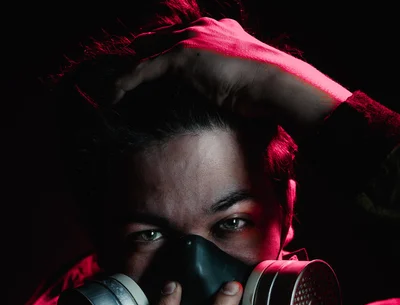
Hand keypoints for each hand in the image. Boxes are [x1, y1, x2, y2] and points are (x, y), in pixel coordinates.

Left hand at [114, 17, 351, 138]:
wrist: (275, 85)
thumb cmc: (269, 91)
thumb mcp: (247, 83)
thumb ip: (232, 83)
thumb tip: (229, 102)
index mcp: (218, 31)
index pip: (179, 40)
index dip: (161, 56)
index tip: (147, 75)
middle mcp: (201, 29)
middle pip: (157, 42)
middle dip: (137, 60)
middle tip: (120, 81)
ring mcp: (191, 40)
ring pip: (146, 55)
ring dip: (126, 74)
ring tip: (108, 92)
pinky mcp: (181, 56)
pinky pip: (143, 70)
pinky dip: (125, 83)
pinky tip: (112, 97)